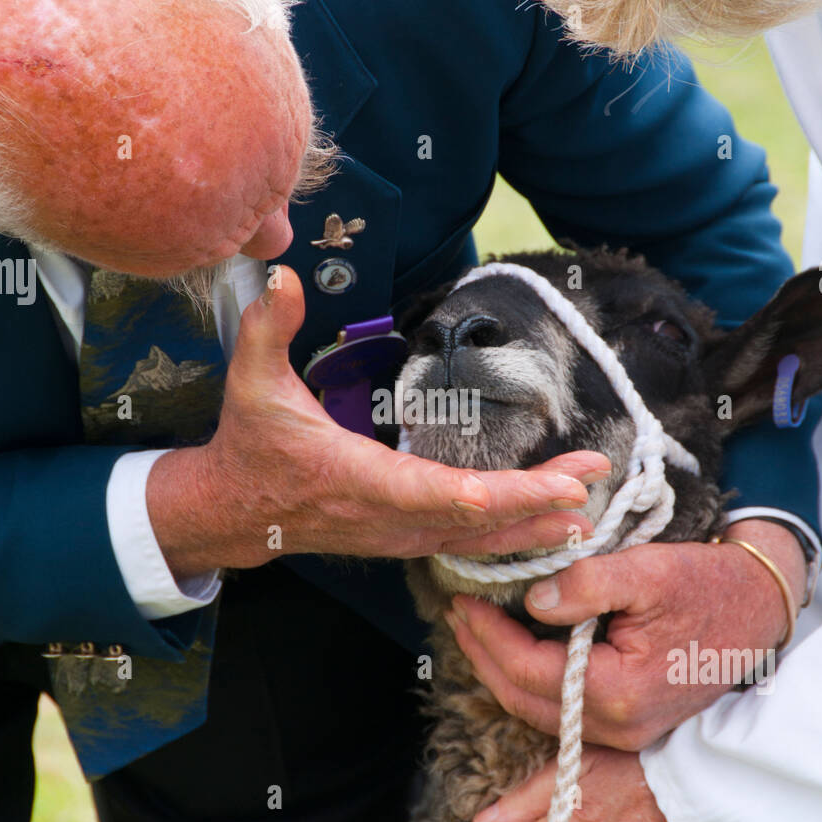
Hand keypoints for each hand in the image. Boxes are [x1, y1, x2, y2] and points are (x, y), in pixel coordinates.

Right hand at [147, 267, 610, 576]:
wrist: (232, 512)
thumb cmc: (251, 446)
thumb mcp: (251, 382)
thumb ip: (267, 327)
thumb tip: (286, 276)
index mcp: (357, 480)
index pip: (433, 493)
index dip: (493, 495)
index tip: (547, 486)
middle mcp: (384, 518)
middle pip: (473, 520)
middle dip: (536, 500)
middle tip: (590, 476)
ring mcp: (396, 536)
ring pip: (475, 540)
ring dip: (533, 524)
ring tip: (586, 510)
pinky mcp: (402, 540)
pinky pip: (465, 545)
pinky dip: (509, 537)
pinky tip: (545, 527)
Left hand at [446, 520, 806, 749]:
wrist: (759, 607)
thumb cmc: (708, 585)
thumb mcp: (646, 571)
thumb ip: (586, 585)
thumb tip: (534, 602)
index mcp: (618, 692)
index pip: (528, 670)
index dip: (488, 636)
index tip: (462, 602)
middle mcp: (619, 726)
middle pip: (525, 700)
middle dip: (483, 658)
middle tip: (456, 617)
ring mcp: (626, 733)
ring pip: (540, 712)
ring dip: (502, 673)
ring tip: (475, 633)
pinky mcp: (631, 725)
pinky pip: (564, 712)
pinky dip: (532, 684)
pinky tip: (516, 653)